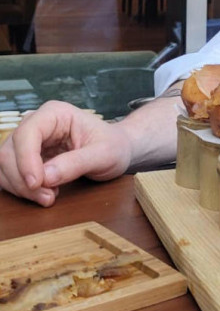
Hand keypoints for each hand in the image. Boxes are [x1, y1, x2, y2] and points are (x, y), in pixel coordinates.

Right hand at [0, 101, 131, 206]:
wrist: (117, 150)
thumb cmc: (114, 146)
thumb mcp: (104, 154)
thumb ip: (77, 163)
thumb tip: (46, 176)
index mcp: (55, 113)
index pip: (27, 133)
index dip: (26, 160)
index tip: (37, 183)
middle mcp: (36, 123)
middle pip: (9, 152)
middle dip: (23, 179)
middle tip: (48, 197)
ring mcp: (29, 141)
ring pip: (5, 165)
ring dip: (21, 187)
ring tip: (50, 196)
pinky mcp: (26, 157)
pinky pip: (10, 175)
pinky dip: (21, 189)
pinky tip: (45, 193)